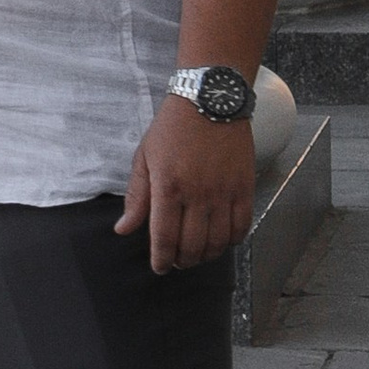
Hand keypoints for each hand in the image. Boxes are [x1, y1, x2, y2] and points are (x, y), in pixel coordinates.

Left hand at [115, 102, 255, 273]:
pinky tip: (221, 240)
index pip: (164, 238)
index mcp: (168, 187)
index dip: (161, 259)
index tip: (159, 267)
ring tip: (197, 254)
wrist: (210, 101)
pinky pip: (242, 226)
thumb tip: (123, 230)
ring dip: (206, 255)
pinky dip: (232, 240)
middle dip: (182, 262)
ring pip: (218, 242)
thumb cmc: (172, 129)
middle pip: (192, 246)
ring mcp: (224, 193)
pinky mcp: (245, 188)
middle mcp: (198, 194)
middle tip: (177, 262)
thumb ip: (136, 197)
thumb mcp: (145, 158)